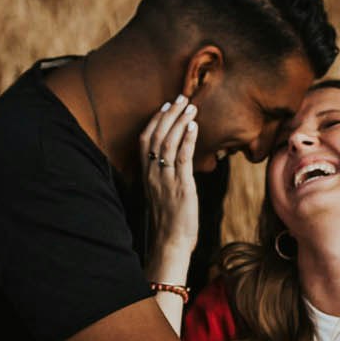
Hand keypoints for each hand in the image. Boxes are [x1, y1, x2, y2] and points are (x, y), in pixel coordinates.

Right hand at [139, 95, 198, 263]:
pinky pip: (182, 158)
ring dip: (180, 122)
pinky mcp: (181, 187)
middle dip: (169, 114)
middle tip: (182, 97)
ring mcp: (166, 180)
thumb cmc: (169, 221)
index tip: (165, 106)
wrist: (170, 243)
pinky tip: (194, 126)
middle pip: (156, 136)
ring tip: (191, 107)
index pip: (145, 140)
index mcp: (147, 175)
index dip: (155, 120)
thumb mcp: (161, 194)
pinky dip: (188, 139)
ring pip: (169, 143)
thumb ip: (164, 176)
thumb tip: (176, 160)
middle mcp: (153, 174)